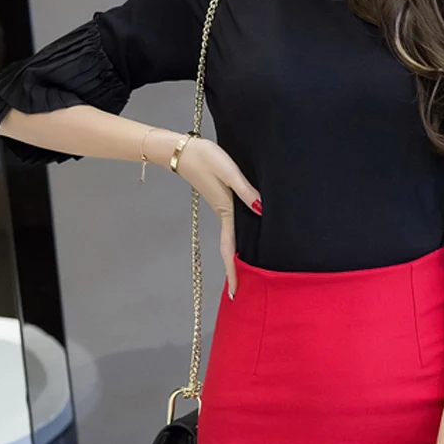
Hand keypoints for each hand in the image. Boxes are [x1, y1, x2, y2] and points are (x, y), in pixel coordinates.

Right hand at [175, 136, 261, 297]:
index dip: (232, 272)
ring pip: (232, 239)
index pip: (230, 250)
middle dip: (235, 272)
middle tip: (240, 292)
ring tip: (244, 273)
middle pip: (230, 250)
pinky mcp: (222, 200)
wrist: (182, 149)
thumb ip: (245, 191)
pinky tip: (246, 239)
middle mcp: (223, 214)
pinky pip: (232, 226)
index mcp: (225, 212)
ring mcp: (222, 208)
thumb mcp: (228, 172)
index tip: (235, 293)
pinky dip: (237, 239)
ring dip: (236, 257)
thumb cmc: (205, 158)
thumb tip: (261, 210)